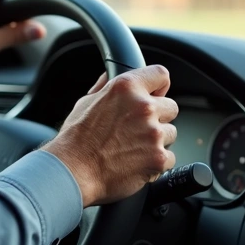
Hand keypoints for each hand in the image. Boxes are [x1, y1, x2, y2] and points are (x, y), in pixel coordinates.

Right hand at [43, 66, 178, 207]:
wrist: (73, 170)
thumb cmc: (76, 138)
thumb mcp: (86, 102)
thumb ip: (106, 87)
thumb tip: (111, 76)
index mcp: (126, 88)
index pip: (160, 75)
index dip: (159, 86)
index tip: (155, 95)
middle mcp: (143, 107)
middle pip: (171, 107)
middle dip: (158, 117)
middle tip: (137, 128)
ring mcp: (154, 133)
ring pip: (171, 133)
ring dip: (157, 140)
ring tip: (133, 148)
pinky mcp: (158, 157)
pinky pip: (169, 157)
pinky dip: (156, 162)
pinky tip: (136, 162)